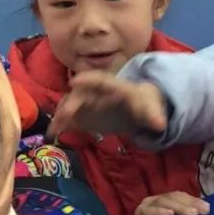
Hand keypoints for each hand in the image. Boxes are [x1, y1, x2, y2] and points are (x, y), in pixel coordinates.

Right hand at [48, 72, 166, 138]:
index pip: (100, 80)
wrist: (137, 108)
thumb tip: (160, 124)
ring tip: (54, 128)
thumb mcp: (151, 108)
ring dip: (62, 114)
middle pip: (81, 93)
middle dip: (72, 102)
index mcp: (114, 85)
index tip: (74, 81)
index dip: (87, 80)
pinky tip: (53, 134)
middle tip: (64, 115)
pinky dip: (61, 124)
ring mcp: (87, 102)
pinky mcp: (83, 115)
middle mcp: (96, 91)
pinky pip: (69, 118)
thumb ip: (154, 116)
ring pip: (71, 104)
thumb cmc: (143, 104)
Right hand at [132, 191, 209, 214]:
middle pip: (173, 197)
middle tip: (202, 212)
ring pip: (163, 201)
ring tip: (191, 213)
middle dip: (188, 203)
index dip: (194, 200)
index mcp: (165, 200)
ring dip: (178, 207)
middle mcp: (155, 200)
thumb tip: (206, 213)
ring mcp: (146, 206)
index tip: (207, 209)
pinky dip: (159, 212)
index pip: (180, 196)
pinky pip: (149, 211)